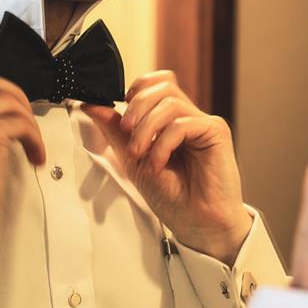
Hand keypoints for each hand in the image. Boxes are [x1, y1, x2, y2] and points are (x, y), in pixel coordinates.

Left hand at [82, 72, 251, 262]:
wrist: (197, 224)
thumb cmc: (173, 197)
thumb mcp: (133, 161)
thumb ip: (116, 132)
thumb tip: (91, 106)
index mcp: (171, 120)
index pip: (155, 83)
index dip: (136, 91)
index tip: (122, 119)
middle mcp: (188, 117)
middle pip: (162, 84)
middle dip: (136, 107)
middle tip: (126, 134)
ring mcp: (203, 123)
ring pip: (170, 102)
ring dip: (147, 129)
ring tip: (139, 156)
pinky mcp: (216, 132)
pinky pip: (183, 124)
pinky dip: (163, 144)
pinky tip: (158, 165)